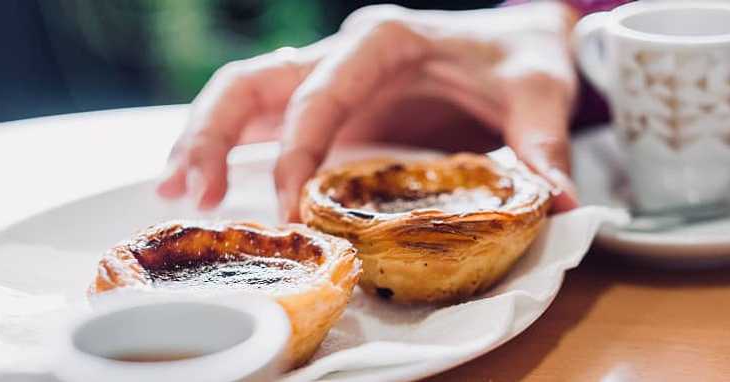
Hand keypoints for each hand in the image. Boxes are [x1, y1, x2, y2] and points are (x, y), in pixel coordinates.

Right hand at [158, 2, 579, 220]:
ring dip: (204, 138)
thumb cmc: (520, 58)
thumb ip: (540, 144)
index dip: (295, 148)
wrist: (519, 42)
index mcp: (384, 39)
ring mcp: (330, 78)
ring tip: (174, 190)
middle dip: (213, 132)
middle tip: (186, 190)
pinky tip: (206, 184)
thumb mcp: (537, 93)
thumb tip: (555, 202)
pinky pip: (265, 118)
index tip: (288, 205)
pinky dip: (230, 148)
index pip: (321, 91)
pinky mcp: (330, 105)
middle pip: (255, 81)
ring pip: (245, 94)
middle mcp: (343, 53)